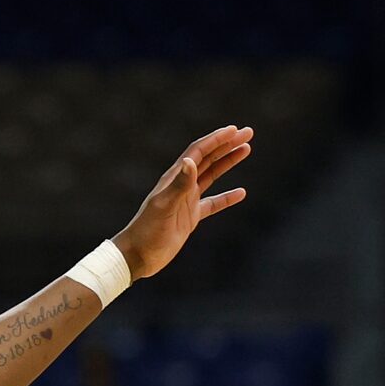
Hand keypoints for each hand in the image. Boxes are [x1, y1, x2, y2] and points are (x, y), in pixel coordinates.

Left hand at [110, 127, 253, 278]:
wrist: (137, 256)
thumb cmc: (147, 231)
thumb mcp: (164, 206)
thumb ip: (179, 185)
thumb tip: (190, 161)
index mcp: (174, 179)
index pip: (198, 152)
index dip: (216, 139)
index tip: (235, 129)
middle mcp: (181, 185)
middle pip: (208, 158)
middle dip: (227, 144)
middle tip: (248, 133)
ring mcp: (186, 201)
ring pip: (211, 175)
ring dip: (228, 161)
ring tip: (246, 149)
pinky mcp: (190, 217)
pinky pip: (212, 203)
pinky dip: (227, 197)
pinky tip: (241, 193)